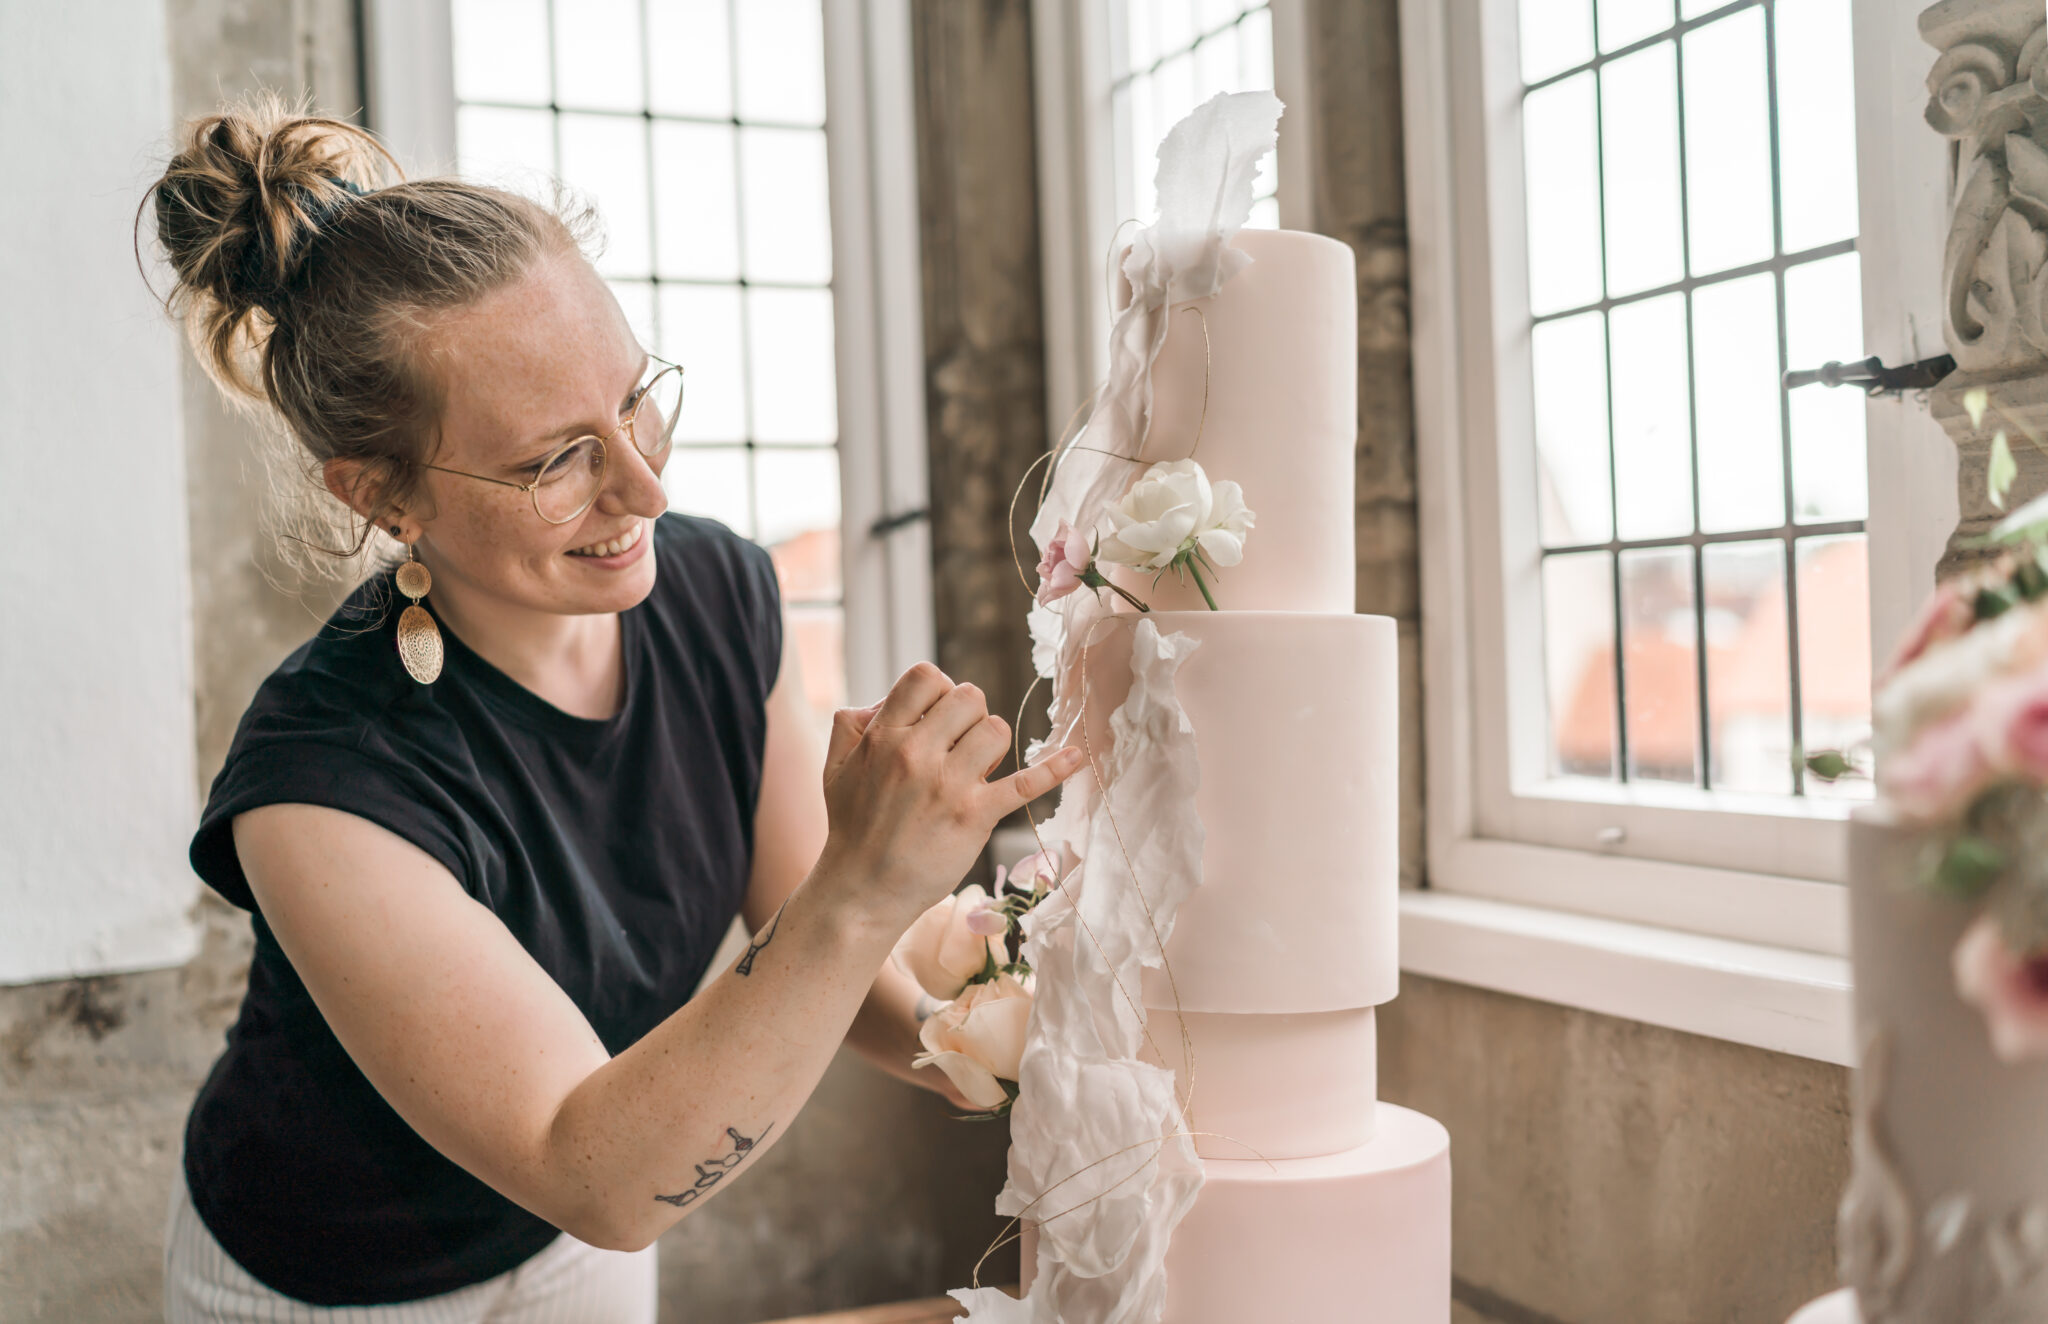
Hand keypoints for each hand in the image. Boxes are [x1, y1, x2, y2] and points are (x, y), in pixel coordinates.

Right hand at [816, 662, 1083, 931]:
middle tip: (958, 747)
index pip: (927, 676)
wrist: (861, 890)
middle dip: (970, 715)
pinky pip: (1025, 782)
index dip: (938, 691)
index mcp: (883, 735)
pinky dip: (1054, 768)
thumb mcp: (835, 764)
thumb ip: (853, 721)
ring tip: (975, 770)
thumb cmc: (852, 826)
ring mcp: (949, 785)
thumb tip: (887, 700)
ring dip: (992, 745)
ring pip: (997, 730)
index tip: (936, 718)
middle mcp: (917, 754)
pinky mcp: (976, 816)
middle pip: (970, 697)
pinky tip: (1077, 757)